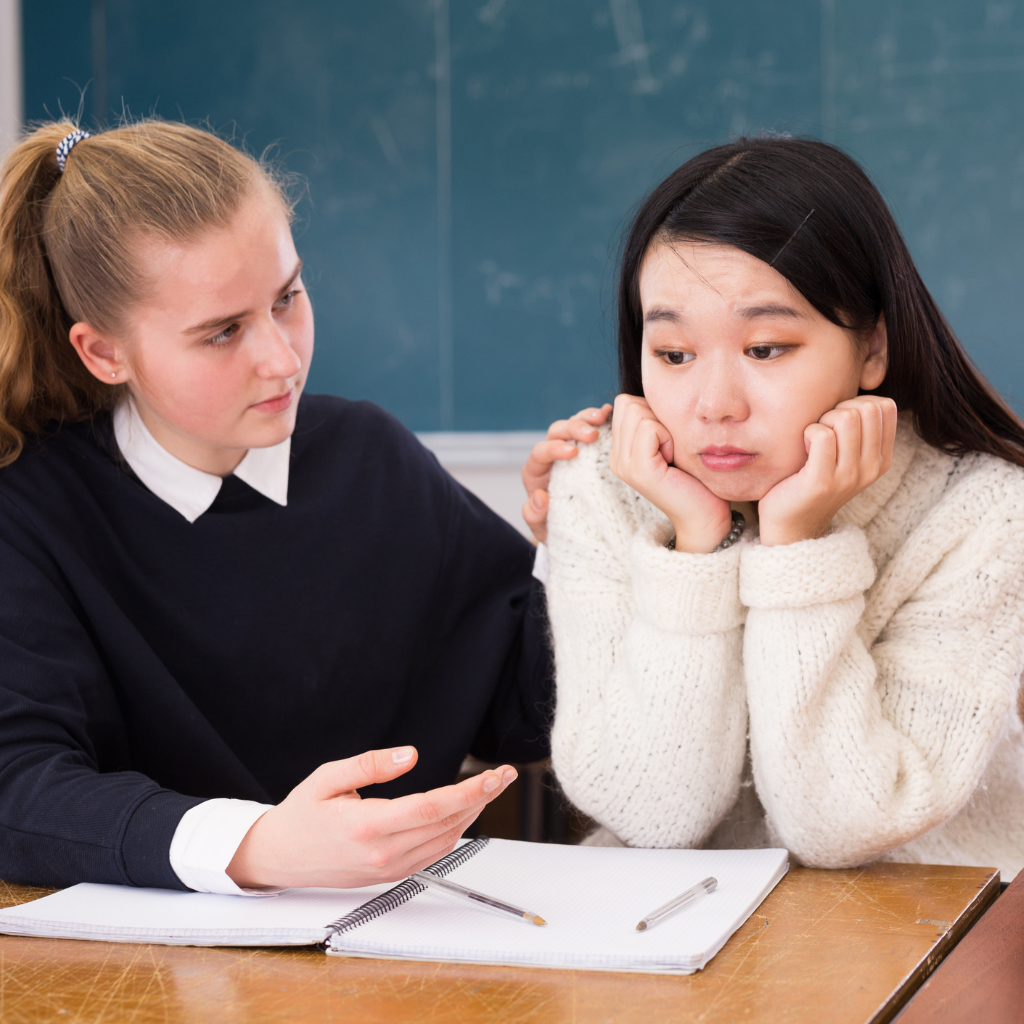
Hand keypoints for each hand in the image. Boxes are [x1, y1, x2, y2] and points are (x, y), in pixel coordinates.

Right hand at [227, 746, 515, 888]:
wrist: (277, 858)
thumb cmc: (300, 815)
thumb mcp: (328, 778)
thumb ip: (371, 765)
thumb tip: (411, 755)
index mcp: (366, 827)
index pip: (432, 808)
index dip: (469, 792)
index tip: (494, 776)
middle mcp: (381, 854)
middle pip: (446, 826)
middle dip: (481, 799)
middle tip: (503, 776)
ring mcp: (386, 869)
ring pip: (444, 842)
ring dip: (471, 815)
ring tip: (487, 789)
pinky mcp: (388, 875)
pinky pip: (431, 854)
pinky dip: (453, 831)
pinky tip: (461, 812)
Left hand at [521, 403, 611, 541]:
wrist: (575, 527)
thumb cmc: (556, 526)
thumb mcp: (545, 529)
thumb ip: (535, 516)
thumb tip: (539, 496)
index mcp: (536, 472)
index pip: (540, 453)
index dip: (554, 449)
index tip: (572, 452)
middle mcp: (550, 455)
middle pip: (556, 431)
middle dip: (573, 428)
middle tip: (592, 434)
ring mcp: (569, 445)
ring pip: (573, 422)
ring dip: (587, 417)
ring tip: (603, 416)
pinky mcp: (586, 445)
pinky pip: (591, 425)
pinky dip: (600, 417)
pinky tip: (611, 413)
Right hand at [610, 394, 731, 552]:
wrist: (705, 515)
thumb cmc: (696, 477)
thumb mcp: (671, 441)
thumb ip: (656, 419)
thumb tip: (657, 389)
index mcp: (621, 450)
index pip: (624, 402)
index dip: (652, 411)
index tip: (668, 441)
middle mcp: (616, 458)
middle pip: (628, 403)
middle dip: (656, 416)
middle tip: (671, 447)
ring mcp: (624, 465)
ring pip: (637, 412)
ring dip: (663, 426)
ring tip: (672, 454)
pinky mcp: (639, 470)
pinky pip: (648, 428)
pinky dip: (667, 437)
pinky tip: (674, 459)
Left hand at [758, 396, 897, 546]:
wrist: (792, 523)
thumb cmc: (812, 478)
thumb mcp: (845, 454)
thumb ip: (857, 427)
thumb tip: (858, 385)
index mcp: (881, 458)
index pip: (885, 406)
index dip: (857, 402)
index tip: (838, 423)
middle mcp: (871, 468)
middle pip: (865, 408)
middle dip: (838, 409)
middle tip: (822, 431)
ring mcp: (849, 476)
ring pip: (845, 417)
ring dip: (822, 420)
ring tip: (812, 441)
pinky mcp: (821, 481)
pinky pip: (821, 435)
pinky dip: (807, 433)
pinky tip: (802, 449)